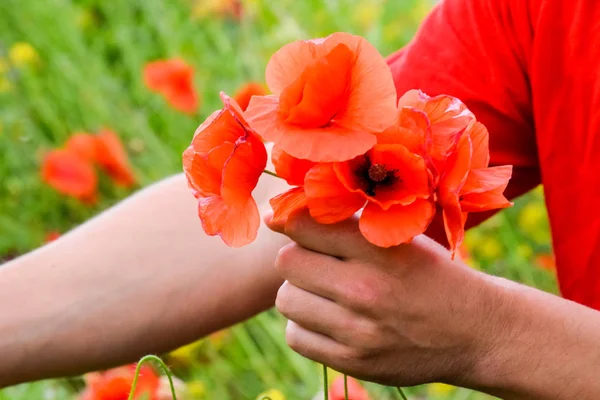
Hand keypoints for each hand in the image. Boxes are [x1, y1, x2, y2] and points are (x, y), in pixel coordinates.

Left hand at [266, 211, 504, 386]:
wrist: (474, 331)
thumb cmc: (431, 274)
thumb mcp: (400, 238)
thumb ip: (347, 224)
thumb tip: (277, 219)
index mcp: (378, 250)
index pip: (304, 226)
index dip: (290, 221)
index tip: (289, 223)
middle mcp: (365, 290)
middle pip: (287, 263)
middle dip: (298, 257)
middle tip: (318, 262)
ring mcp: (357, 331)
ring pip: (286, 299)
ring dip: (299, 292)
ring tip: (325, 292)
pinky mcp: (353, 362)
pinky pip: (295, 337)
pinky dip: (304, 326)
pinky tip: (329, 319)